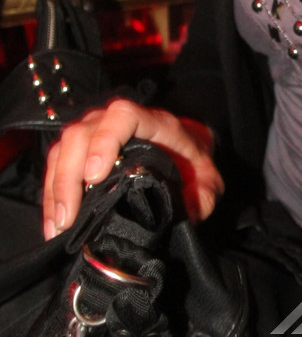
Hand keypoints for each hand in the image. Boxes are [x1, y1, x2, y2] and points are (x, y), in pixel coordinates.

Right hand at [42, 98, 223, 239]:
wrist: (186, 150)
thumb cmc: (194, 161)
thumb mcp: (208, 179)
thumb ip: (202, 197)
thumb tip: (184, 214)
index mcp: (154, 123)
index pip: (123, 116)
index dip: (105, 141)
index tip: (95, 176)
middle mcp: (119, 121)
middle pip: (82, 133)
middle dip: (69, 177)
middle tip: (69, 218)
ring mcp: (97, 130)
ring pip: (64, 147)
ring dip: (55, 187)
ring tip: (58, 227)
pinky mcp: (83, 148)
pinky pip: (57, 162)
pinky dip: (52, 192)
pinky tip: (53, 223)